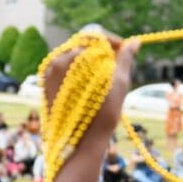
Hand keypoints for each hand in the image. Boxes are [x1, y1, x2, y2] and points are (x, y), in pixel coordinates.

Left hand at [43, 28, 140, 147]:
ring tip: (106, 75)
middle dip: (101, 51)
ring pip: (73, 57)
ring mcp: (47, 75)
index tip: (125, 49)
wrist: (79, 145)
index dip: (111, 41)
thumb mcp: (117, 84)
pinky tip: (92, 85)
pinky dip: (79, 72)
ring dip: (90, 61)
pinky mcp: (46, 87)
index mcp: (70, 58)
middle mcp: (54, 63)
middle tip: (117, 63)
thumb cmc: (102, 116)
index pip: (92, 36)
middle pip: (81, 45)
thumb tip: (135, 42)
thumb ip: (125, 59)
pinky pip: (64, 70)